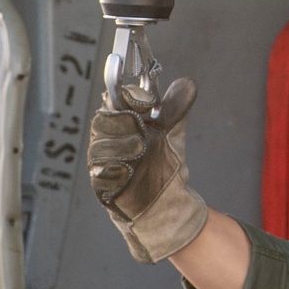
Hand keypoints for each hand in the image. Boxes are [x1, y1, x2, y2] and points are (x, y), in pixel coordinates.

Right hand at [87, 77, 206, 262]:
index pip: (115, 101)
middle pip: (105, 121)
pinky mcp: (101, 187)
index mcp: (122, 123)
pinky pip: (102, 173)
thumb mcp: (173, 134)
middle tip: (145, 128)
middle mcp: (108, 141)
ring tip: (140, 150)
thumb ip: (176, 109)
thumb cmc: (163, 167)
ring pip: (102, 146)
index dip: (129, 99)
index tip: (148, 102)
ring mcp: (103, 164)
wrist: (165, 205)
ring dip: (124, 146)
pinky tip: (130, 171)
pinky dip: (118, 170)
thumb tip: (186, 84)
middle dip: (127, 122)